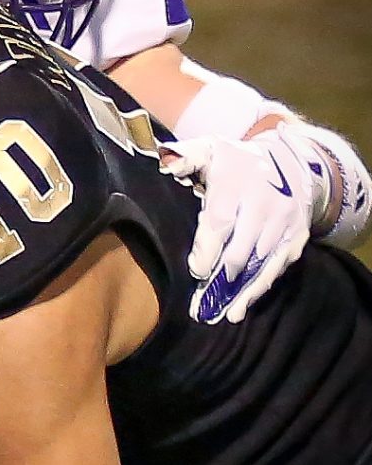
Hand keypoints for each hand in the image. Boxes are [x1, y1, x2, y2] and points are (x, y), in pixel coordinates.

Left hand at [161, 123, 329, 323]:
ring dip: (244, 291)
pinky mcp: (299, 235)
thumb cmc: (237, 162)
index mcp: (238, 184)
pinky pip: (280, 265)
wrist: (290, 160)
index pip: (220, 224)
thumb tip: (166, 162)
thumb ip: (186, 157)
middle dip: (223, 278)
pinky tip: (247, 303)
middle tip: (204, 302)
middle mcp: (265, 204)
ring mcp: (285, 222)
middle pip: (242, 250)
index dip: (207, 251)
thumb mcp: (210, 150)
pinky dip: (263, 285)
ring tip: (227, 314)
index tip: (196, 270)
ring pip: (263, 263)